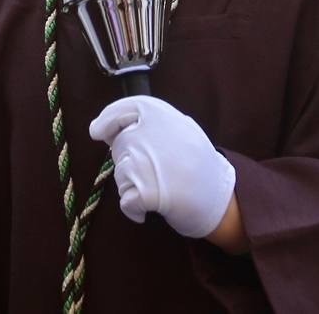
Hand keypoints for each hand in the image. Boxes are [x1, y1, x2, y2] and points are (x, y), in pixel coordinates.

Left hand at [89, 95, 235, 238]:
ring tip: (162, 186)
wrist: (221, 197)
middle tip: (159, 170)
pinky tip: (152, 207)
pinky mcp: (144, 190)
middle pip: (119, 147)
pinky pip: (125, 200)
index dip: (107, 119)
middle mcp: (147, 133)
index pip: (123, 108)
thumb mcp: (183, 129)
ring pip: (120, 174)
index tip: (98, 131)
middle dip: (130, 161)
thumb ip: (152, 123)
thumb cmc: (200, 165)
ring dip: (133, 185)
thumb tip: (109, 129)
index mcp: (159, 114)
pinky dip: (134, 209)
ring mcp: (144, 161)